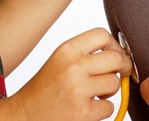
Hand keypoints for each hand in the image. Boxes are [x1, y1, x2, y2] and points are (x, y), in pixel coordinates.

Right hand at [7, 28, 132, 120]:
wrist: (25, 115)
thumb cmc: (44, 90)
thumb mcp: (60, 61)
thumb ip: (85, 54)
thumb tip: (118, 53)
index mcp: (66, 50)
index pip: (102, 35)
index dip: (115, 45)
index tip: (116, 54)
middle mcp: (73, 66)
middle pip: (115, 58)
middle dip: (124, 66)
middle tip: (122, 72)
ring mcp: (78, 89)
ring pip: (114, 83)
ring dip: (109, 91)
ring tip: (95, 94)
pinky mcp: (83, 112)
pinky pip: (110, 106)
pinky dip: (103, 110)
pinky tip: (88, 108)